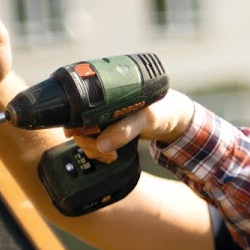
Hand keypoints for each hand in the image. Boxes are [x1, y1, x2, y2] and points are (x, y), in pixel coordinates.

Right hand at [65, 88, 196, 161]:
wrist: (175, 118)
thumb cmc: (163, 111)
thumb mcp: (146, 119)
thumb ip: (126, 130)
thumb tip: (101, 144)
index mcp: (108, 93)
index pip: (78, 107)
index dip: (74, 124)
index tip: (79, 138)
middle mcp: (103, 103)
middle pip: (78, 124)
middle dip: (87, 142)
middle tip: (103, 152)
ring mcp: (105, 116)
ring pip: (85, 135)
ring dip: (94, 150)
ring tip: (111, 155)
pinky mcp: (111, 128)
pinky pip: (95, 141)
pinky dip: (99, 151)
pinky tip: (111, 155)